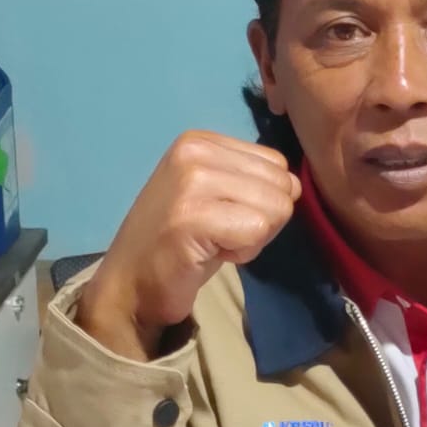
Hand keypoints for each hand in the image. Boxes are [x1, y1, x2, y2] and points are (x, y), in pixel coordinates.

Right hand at [75, 132, 300, 359]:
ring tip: (213, 243)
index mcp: (200, 140)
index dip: (261, 200)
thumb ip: (253, 181)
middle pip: (280, 184)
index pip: (276, 163)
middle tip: (218, 235)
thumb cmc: (179, 244)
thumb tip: (295, 186)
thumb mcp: (215, 195)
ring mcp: (192, 181)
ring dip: (252, 238)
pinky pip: (257, 230)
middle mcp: (195, 151)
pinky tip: (210, 254)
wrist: (130, 286)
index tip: (222, 218)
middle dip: (261, 220)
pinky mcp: (193, 216)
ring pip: (275, 207)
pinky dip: (243, 253)